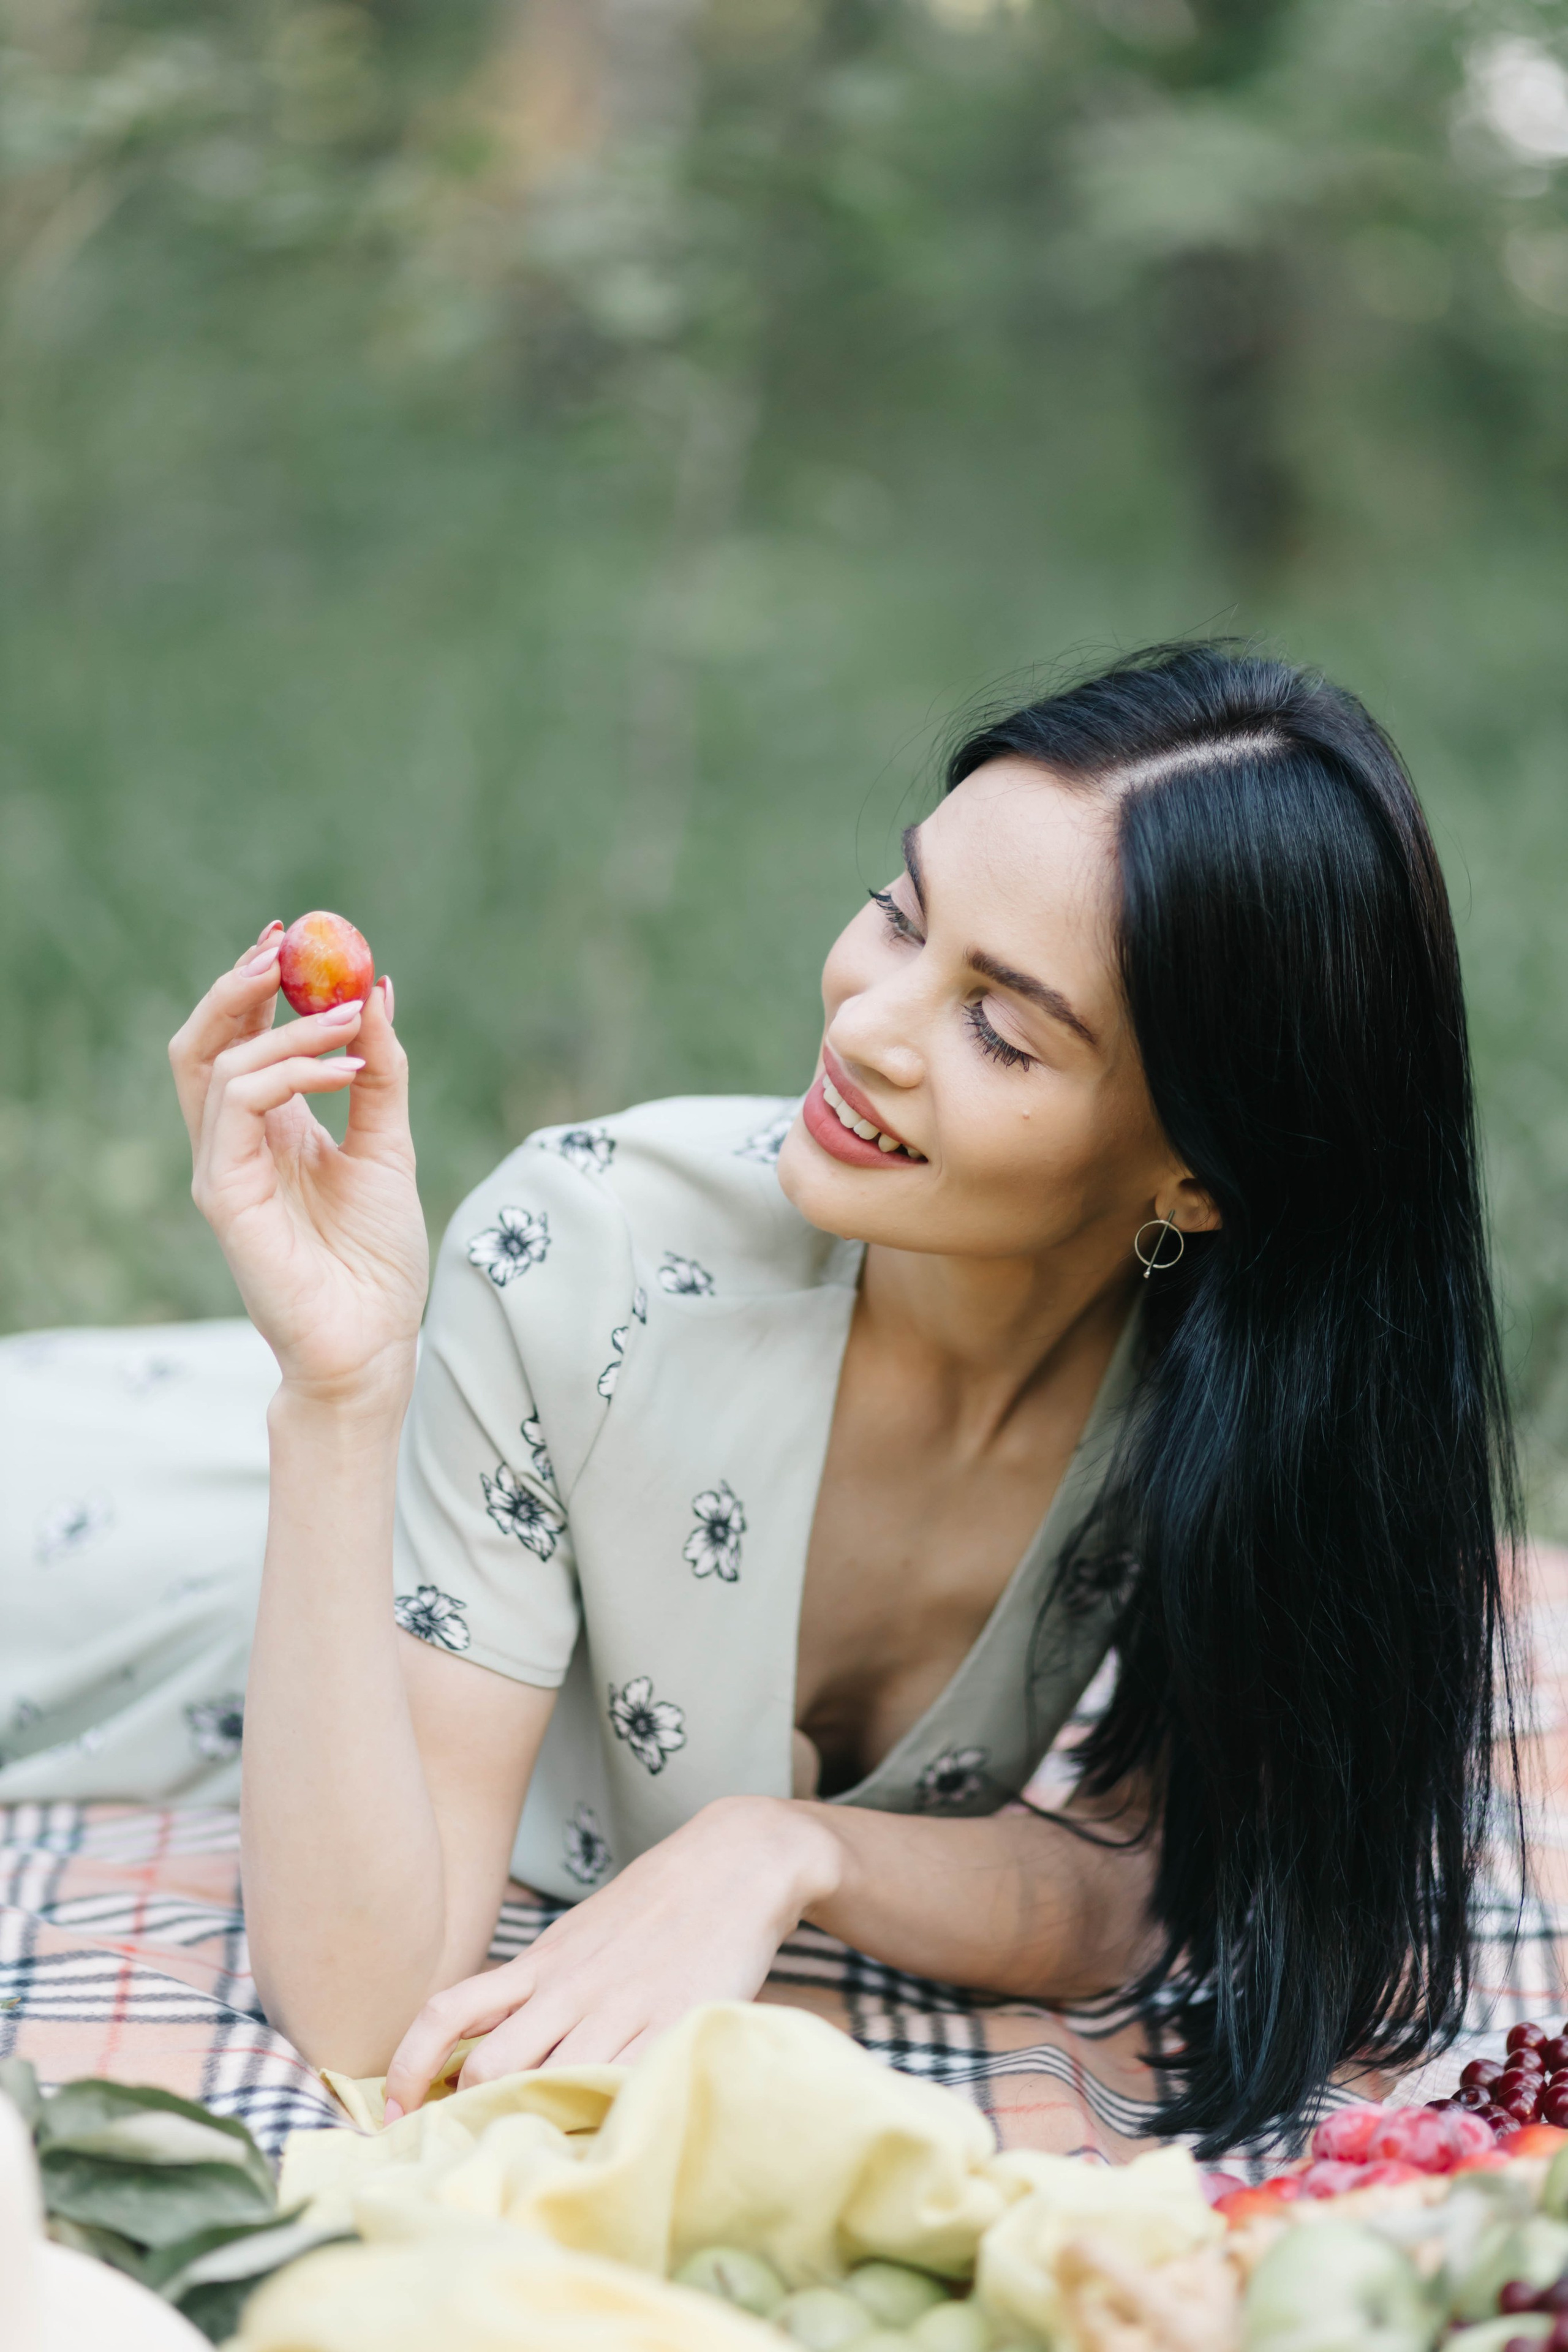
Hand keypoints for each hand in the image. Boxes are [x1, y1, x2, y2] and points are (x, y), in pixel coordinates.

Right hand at [170, 924, 427, 1403]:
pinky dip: (291, 1071)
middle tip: (285, 945)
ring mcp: (222, 1167)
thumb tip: (378, 988)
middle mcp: (235, 1143)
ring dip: (284, 1026)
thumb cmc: (377, 1258)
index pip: (238, 1039)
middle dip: (238, 984)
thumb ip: (380, 1072)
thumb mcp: (389, 1146)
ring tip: (347, 1014)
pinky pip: (239, 1105)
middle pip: (203, 1040)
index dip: (254, 985)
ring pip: (218, 1062)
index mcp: (269, 1130)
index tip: (291, 938)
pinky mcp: (222, 1193)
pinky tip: (346, 1065)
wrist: (373, 1341)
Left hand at [381, 1797, 841, 2116]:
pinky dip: (598, 2115)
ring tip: (524, 2151)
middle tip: (461, 2147)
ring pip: (546, 2081)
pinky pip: (620, 2082)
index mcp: (541, 1961)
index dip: (407, 2065)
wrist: (734, 1862)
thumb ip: (537, 1985)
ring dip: (526, 2122)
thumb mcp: (580, 1935)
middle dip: (464, 2115)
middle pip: (487, 2066)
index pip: (448, 2012)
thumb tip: (483, 2040)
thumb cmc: (653, 1905)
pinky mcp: (670, 2022)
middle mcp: (568, 1987)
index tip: (392, 2109)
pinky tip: (594, 2135)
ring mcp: (619, 2007)